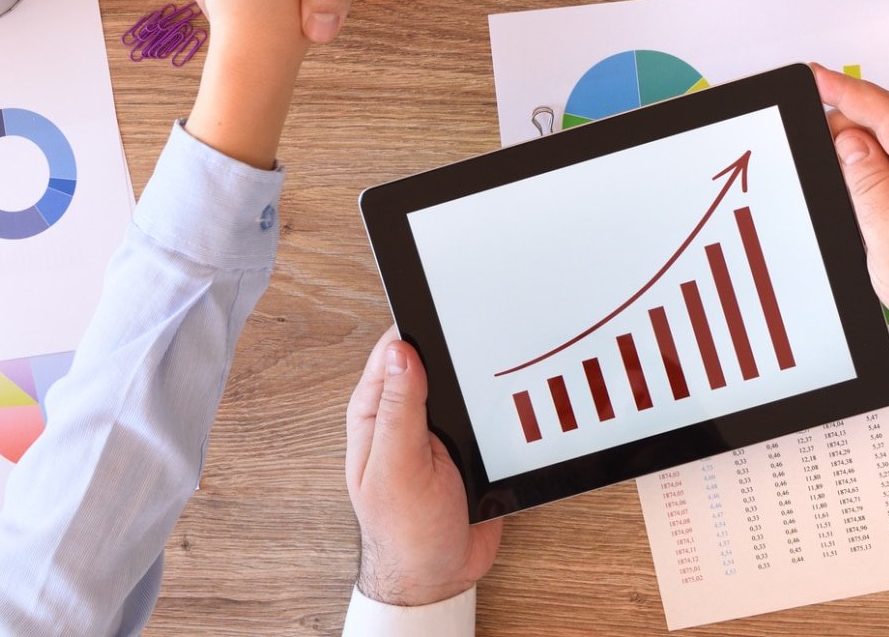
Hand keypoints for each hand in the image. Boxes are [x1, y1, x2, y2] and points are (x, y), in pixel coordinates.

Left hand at [346, 328, 502, 607]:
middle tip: (485, 347)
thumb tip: (400, 351)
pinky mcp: (467, 445)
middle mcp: (404, 414)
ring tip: (502, 378)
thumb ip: (399, 409)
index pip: (395, 349)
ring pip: (464, 385)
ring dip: (481, 384)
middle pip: (435, 361)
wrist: (439, 576)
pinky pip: (486, 413)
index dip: (420, 328)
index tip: (449, 313)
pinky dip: (498, 411)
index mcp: (376, 411)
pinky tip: (513, 411)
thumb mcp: (399, 467)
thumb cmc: (404, 533)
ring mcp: (437, 429)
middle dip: (459, 354)